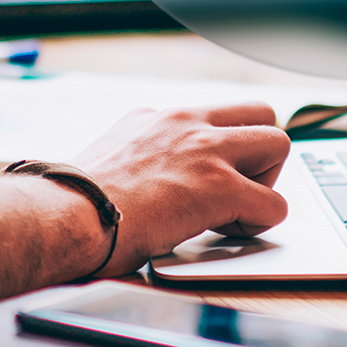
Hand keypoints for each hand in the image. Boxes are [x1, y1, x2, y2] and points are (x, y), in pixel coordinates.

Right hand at [69, 103, 291, 276]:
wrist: (68, 215)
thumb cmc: (77, 202)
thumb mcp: (112, 158)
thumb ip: (143, 157)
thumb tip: (151, 181)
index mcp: (157, 117)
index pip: (215, 115)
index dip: (222, 149)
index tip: (208, 177)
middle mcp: (185, 121)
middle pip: (261, 113)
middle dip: (258, 155)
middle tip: (234, 189)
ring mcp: (205, 150)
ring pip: (279, 143)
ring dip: (266, 182)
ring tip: (234, 211)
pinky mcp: (218, 187)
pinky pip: (274, 203)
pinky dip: (259, 223)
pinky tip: (224, 234)